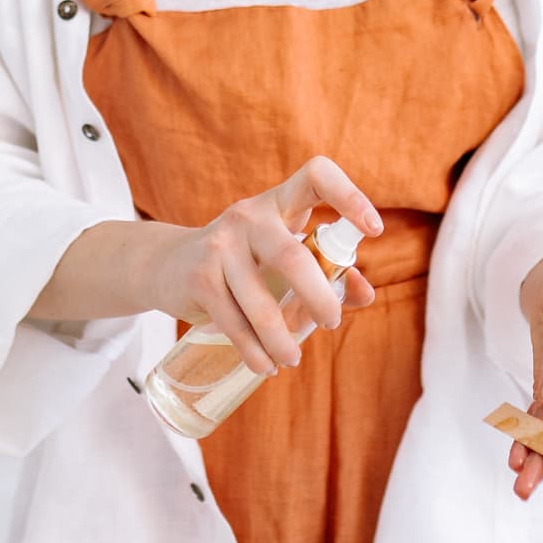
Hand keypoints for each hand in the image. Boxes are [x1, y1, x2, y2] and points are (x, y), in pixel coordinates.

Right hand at [147, 154, 380, 376]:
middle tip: (332, 323)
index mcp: (278, 203)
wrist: (168, 264)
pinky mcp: (199, 277)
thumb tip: (365, 293)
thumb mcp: (282, 254)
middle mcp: (249, 216)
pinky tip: (265, 366)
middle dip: (319, 297)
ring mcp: (220, 245)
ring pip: (262, 301)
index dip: (349, 195)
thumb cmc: (244, 259)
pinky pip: (234, 322)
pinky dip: (254, 351)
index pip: (316, 176)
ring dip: (283, 339)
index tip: (373, 229)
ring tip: (293, 360)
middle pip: (293, 256)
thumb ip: (327, 270)